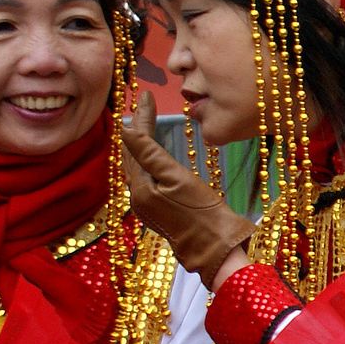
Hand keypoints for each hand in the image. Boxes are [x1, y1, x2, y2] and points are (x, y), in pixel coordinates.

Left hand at [121, 92, 255, 288]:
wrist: (218, 248)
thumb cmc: (202, 213)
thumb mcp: (177, 178)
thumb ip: (150, 154)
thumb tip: (126, 129)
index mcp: (140, 189)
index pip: (136, 145)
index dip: (142, 118)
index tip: (147, 95)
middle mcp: (138, 198)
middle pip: (133, 156)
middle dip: (137, 129)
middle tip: (144, 104)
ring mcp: (148, 207)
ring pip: (138, 167)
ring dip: (141, 144)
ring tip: (146, 123)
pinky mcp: (160, 211)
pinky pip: (147, 178)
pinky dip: (149, 160)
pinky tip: (155, 154)